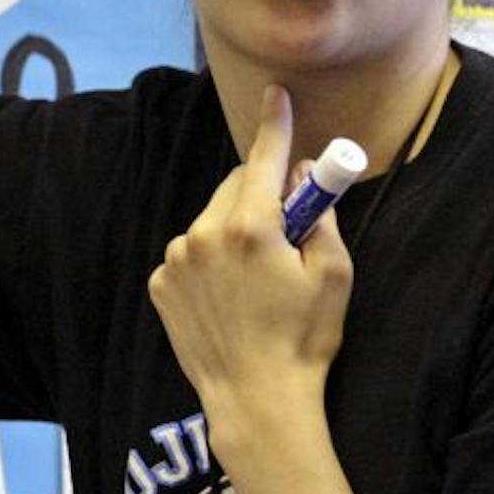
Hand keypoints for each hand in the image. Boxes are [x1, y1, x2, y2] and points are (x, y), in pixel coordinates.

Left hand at [147, 86, 354, 440]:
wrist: (256, 399)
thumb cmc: (304, 339)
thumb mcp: (334, 274)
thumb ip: (319, 216)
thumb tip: (305, 176)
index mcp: (250, 227)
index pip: (264, 159)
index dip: (274, 125)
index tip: (274, 94)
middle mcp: (203, 235)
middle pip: (236, 188)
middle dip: (262, 194)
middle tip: (287, 227)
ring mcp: (175, 260)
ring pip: (210, 221)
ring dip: (233, 230)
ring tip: (256, 278)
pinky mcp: (159, 284)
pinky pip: (189, 253)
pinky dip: (208, 260)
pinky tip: (229, 296)